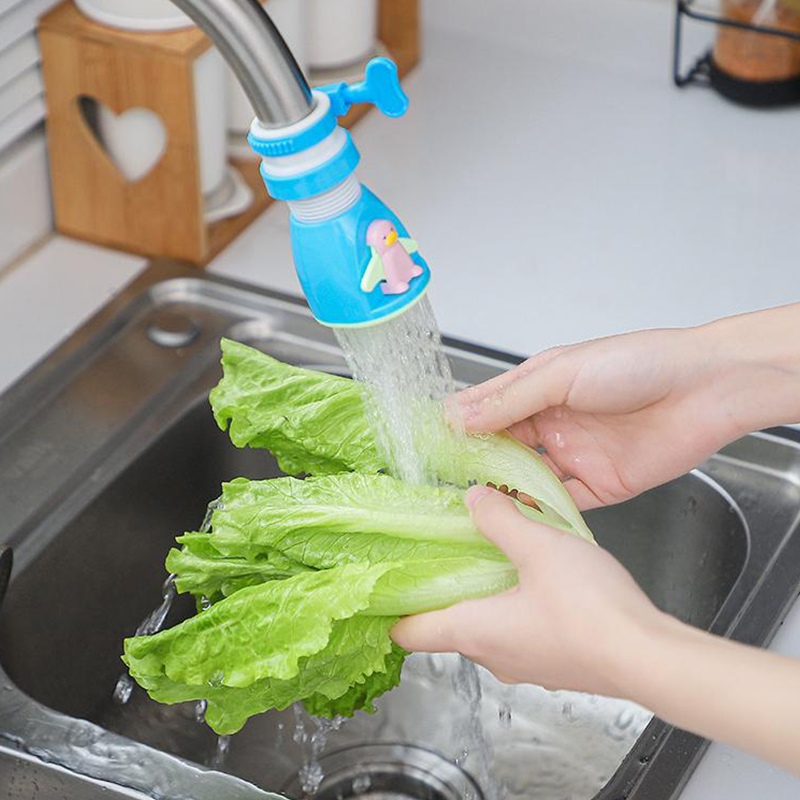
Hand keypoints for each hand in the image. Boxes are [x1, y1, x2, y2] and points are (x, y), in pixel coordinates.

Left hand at [393, 486, 799, 776]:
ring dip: (480, 592)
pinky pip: (516, 631)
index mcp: (473, 630)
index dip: (391, 607)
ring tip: (489, 552)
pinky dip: (511, 605)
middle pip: (445, 624)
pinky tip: (533, 576)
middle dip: (442, 586)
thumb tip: (474, 498)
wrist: (649, 656)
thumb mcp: (538, 546)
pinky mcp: (552, 662)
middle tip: (442, 548)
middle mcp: (491, 655)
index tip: (385, 580)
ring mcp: (524, 664)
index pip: (408, 632)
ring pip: (484, 626)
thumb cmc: (590, 609)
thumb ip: (500, 519)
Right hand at [454, 308, 799, 508]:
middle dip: (475, 464)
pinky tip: (520, 520)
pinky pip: (562, 505)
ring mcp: (575, 455)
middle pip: (502, 448)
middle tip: (447, 483)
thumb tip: (459, 418)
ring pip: (527, 481)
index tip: (432, 446)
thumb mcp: (561, 375)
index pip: (486, 409)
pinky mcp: (600, 485)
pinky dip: (541, 514)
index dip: (459, 426)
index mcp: (539, 388)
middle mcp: (552, 423)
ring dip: (505, 492)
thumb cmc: (636, 364)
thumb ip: (510, 401)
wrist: (704, 389)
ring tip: (477, 506)